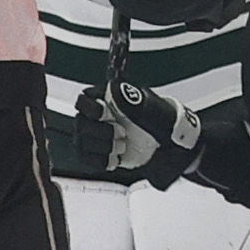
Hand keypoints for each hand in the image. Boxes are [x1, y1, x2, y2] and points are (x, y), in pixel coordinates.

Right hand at [73, 81, 201, 184]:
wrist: (169, 146)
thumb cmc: (162, 122)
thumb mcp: (151, 108)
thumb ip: (130, 99)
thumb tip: (112, 89)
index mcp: (108, 98)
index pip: (84, 100)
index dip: (92, 109)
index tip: (107, 115)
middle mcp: (98, 116)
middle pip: (80, 124)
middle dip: (101, 133)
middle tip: (122, 133)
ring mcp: (96, 135)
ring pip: (82, 143)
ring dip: (104, 147)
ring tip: (122, 145)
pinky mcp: (98, 152)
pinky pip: (87, 159)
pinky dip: (103, 160)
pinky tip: (117, 156)